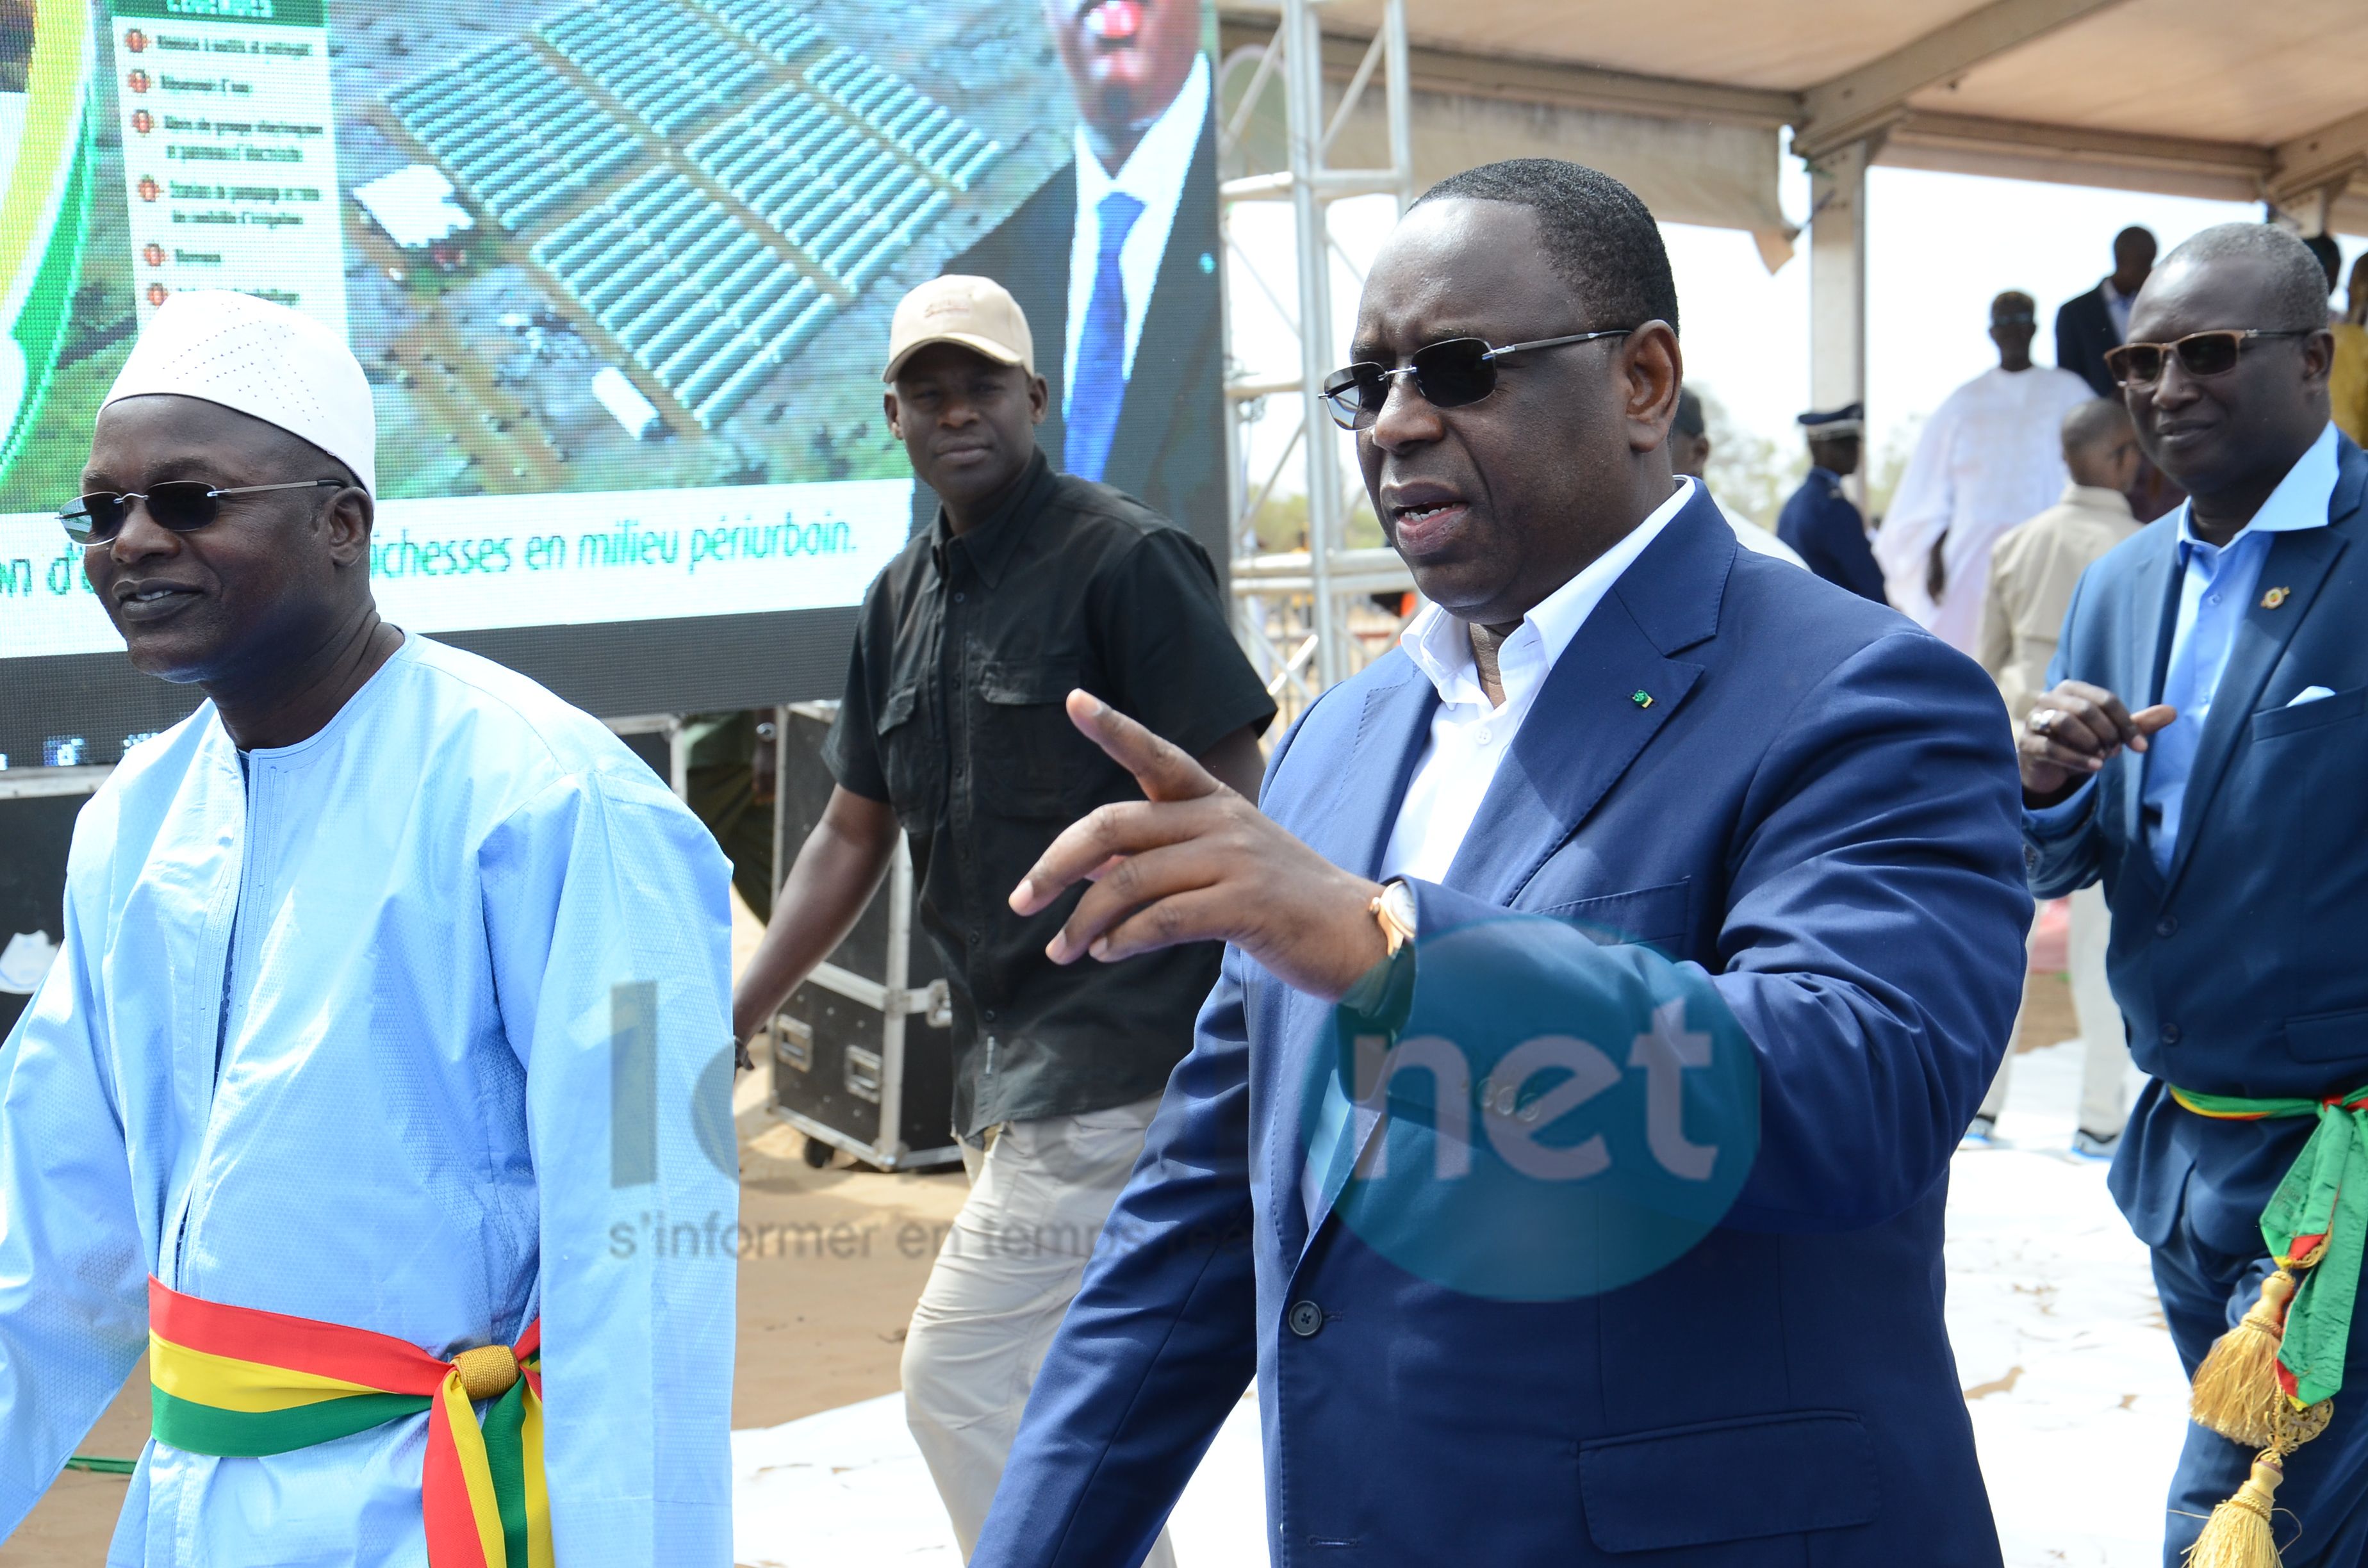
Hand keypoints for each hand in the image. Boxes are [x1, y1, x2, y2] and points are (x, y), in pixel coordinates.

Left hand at [1009, 692, 1388, 1001]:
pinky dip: (1123, 940)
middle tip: (1021, 900)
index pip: (1157, 755)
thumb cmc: (1284, 906)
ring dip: (1083, 920)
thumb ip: (1159, 860)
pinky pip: (1162, 918)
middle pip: (1115, 825)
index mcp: (1215, 802)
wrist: (1361, 938)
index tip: (1074, 701)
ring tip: (1062, 949)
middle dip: (1056, 864)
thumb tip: (1083, 870)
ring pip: (1129, 879)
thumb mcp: (1222, 867)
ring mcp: (1235, 859)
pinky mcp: (1246, 905)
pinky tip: (1107, 954)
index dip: (1113, 727)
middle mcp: (1221, 820)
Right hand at [2018, 680, 2175, 803]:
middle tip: (2117, 752)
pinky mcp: (2026, 743)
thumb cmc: (2080, 742)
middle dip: (2107, 732)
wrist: (2048, 766)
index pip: (2105, 700)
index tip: (2141, 747)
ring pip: (2063, 722)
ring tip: (2104, 759)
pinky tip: (2094, 768)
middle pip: (2084, 708)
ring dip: (2090, 742)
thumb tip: (2173, 711)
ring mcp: (2034, 720)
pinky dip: (2076, 759)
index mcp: (2072, 689)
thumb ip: (2138, 723)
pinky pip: (2051, 747)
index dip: (2127, 724)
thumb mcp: (2111, 733)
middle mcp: (2049, 698)